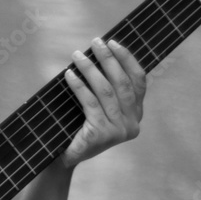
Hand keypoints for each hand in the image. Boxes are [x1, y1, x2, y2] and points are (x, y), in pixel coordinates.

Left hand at [61, 37, 146, 167]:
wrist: (62, 157)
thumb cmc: (78, 127)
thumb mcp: (99, 107)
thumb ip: (106, 87)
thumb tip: (100, 52)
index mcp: (135, 115)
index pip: (139, 82)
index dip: (127, 60)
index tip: (114, 42)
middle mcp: (132, 123)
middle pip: (122, 84)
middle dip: (109, 59)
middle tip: (95, 42)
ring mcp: (118, 131)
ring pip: (105, 91)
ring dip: (90, 69)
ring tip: (77, 55)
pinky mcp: (102, 135)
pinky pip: (90, 102)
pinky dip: (79, 85)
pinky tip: (69, 74)